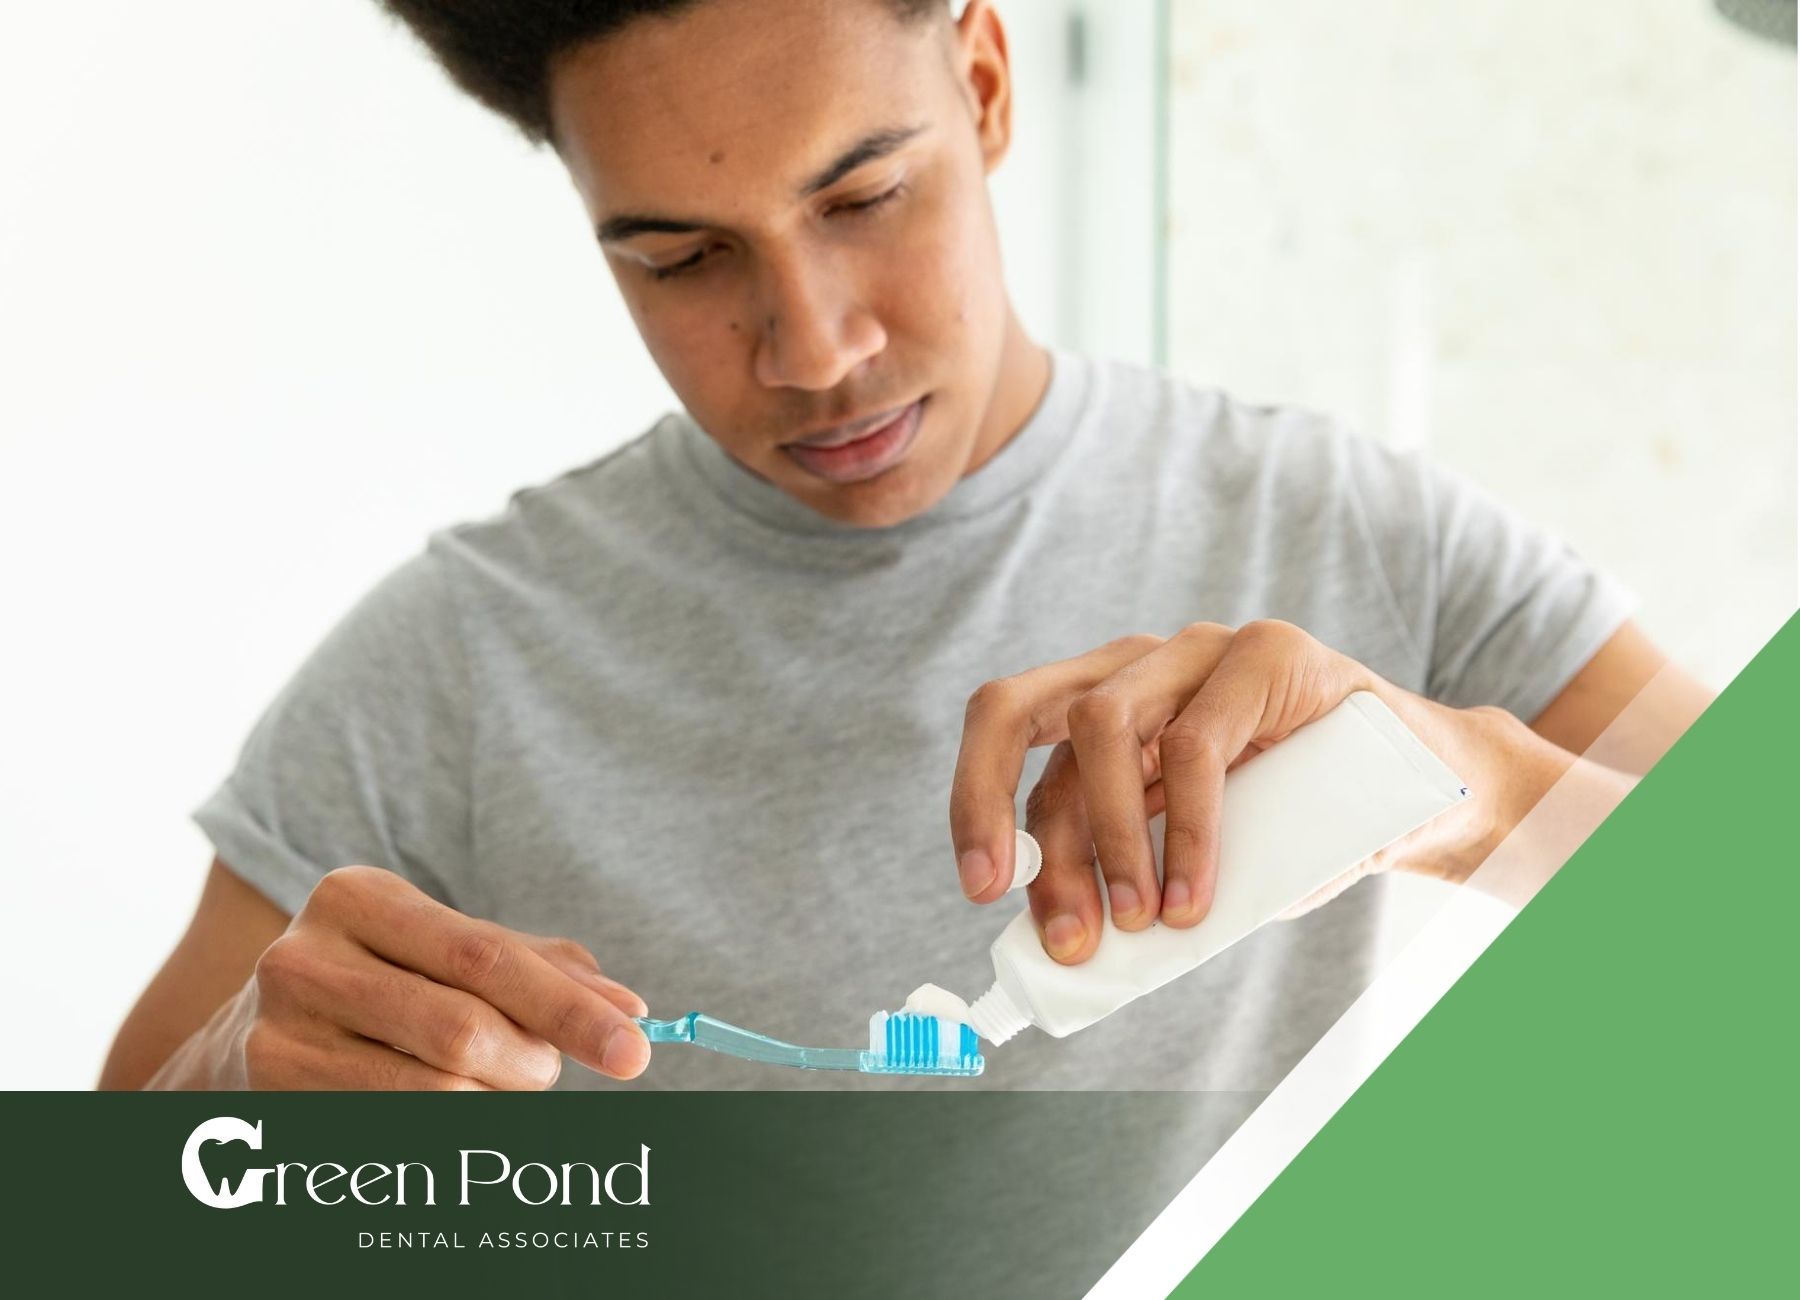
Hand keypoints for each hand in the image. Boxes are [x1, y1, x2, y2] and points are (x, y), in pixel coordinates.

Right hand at [183, 866, 650, 1088]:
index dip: (569, 1008)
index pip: (487, 958)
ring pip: (431, 1093)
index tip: (635, 1048)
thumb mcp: (446, 952)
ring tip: (495, 1085)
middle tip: (546, 1070)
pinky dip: (448, 1128)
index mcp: (359, 896)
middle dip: (530, 1062)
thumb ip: (539, 970)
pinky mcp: (270, 1098)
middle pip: (461, 1031)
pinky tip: (446, 1106)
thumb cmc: (380, 982)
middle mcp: (306, 956)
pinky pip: (393, 1130)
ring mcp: (278, 1032)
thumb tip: (630, 1009)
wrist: (248, 1035)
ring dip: (493, 1102)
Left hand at [950, 621, 1562, 963]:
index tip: (983, 890)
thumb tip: (1065, 944)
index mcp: (1101, 701)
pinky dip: (1185, 831)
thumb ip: (1129, 873)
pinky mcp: (1265, 652)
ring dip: (1110, 839)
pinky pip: (1196, 743)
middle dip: (997, 806)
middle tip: (1024, 907)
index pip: (1007, 730)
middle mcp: (1134, 662)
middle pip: (1021, 706)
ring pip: (1104, 723)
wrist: (1427, 791)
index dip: (976, 802)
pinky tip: (1191, 897)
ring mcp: (1196, 648)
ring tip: (1138, 924)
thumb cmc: (1297, 825)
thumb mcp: (1191, 854)